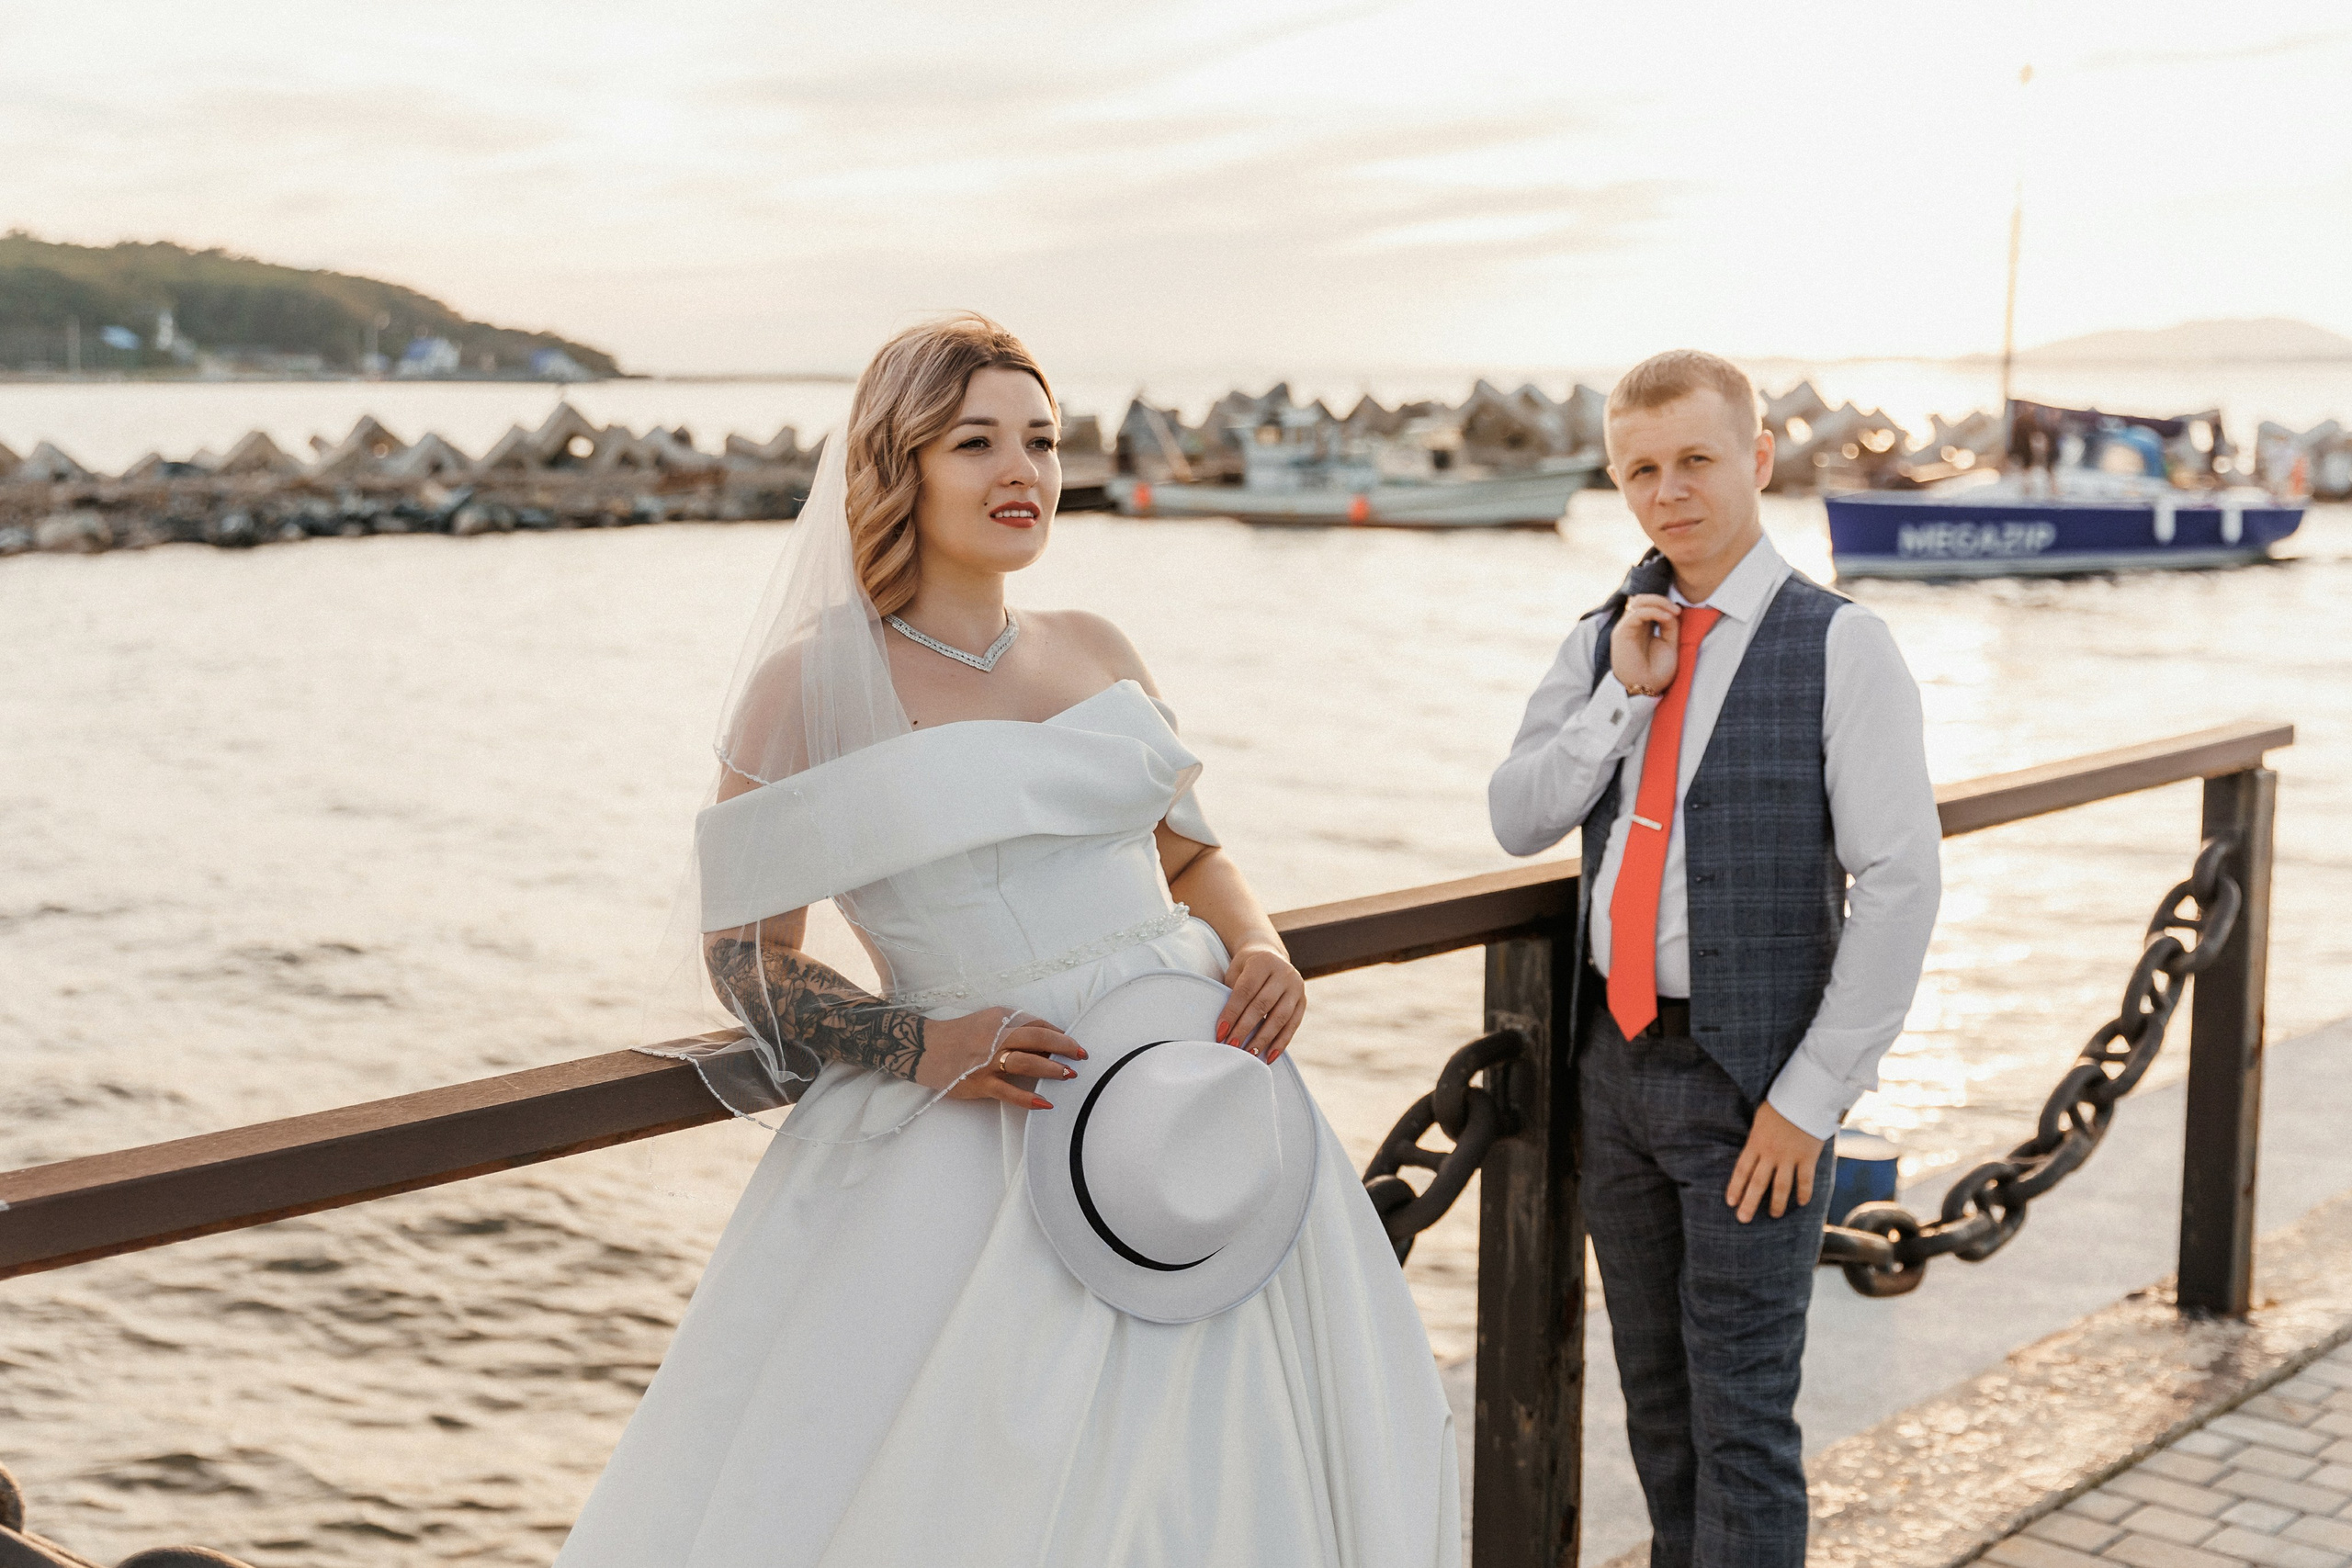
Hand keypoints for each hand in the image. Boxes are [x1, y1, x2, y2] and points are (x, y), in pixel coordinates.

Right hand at [916, 1008, 1086, 1110]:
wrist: (924, 1048)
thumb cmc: (960, 1035)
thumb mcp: (988, 1022)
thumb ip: (1014, 1028)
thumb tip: (1046, 1045)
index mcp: (1000, 1018)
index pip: (1037, 1023)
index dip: (1058, 1033)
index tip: (1073, 1043)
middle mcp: (996, 1037)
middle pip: (1038, 1039)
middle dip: (1064, 1046)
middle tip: (1082, 1054)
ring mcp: (988, 1061)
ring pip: (1027, 1063)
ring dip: (1052, 1069)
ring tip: (1069, 1075)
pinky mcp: (979, 1083)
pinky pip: (1008, 1092)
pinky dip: (1028, 1098)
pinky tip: (1046, 1103)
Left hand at [1217, 942, 1304, 1062]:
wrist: (1271, 955)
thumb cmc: (1247, 968)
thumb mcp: (1236, 971)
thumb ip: (1231, 992)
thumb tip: (1224, 1027)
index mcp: (1263, 962)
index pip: (1245, 990)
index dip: (1232, 1013)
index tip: (1220, 1032)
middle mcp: (1283, 973)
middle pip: (1262, 1005)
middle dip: (1245, 1029)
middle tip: (1232, 1046)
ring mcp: (1296, 987)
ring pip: (1280, 1018)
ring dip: (1263, 1039)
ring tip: (1249, 1054)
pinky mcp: (1303, 1001)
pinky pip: (1292, 1025)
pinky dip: (1280, 1043)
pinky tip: (1268, 1056)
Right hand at [1609, 594, 1680, 694]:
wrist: (1645, 689)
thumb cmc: (1656, 671)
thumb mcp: (1669, 644)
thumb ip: (1669, 626)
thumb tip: (1671, 610)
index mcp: (1642, 628)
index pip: (1648, 604)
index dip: (1663, 603)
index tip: (1679, 612)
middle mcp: (1632, 626)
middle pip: (1641, 599)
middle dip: (1660, 599)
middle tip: (1676, 610)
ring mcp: (1626, 628)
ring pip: (1638, 602)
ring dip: (1657, 602)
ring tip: (1672, 612)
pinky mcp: (1622, 632)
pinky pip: (1636, 613)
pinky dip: (1653, 611)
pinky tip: (1666, 618)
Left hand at [1725, 1101, 1824, 1222]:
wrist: (1805, 1095)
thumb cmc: (1780, 1103)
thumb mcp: (1760, 1119)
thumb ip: (1756, 1137)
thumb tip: (1752, 1151)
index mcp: (1755, 1143)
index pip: (1741, 1170)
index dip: (1735, 1188)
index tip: (1730, 1203)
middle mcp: (1770, 1153)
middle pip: (1757, 1183)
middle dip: (1749, 1203)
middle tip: (1743, 1219)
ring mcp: (1789, 1157)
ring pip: (1780, 1187)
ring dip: (1776, 1204)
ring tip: (1773, 1215)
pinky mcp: (1808, 1157)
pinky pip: (1805, 1180)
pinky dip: (1803, 1193)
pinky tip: (1801, 1203)